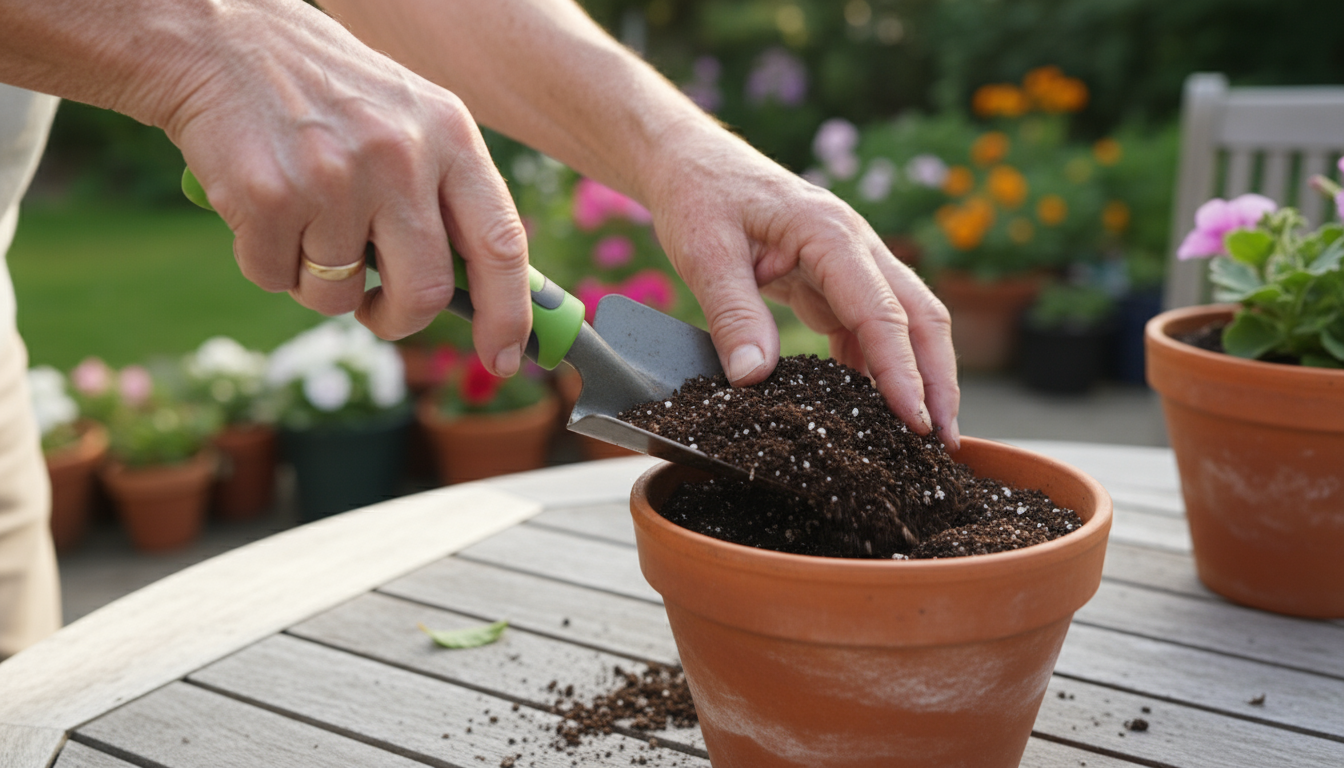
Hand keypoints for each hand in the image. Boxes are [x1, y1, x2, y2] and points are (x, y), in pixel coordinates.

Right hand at [158, 2, 530, 375]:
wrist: (217, 37)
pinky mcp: (270, 198)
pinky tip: (260, 204)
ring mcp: (335, 177)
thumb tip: (480, 290)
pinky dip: (265, 261)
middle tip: (375, 307)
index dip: (508, 314)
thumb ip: (445, 193)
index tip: (503, 358)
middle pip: (425, 292)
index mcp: (449, 133)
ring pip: (338, 295)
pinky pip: (275, 278)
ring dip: (316, 281)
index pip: (502, 244)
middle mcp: (401, 155)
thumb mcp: (408, 117)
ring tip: (301, 218)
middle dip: (397, 318)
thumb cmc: (322, 89)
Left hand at [647, 129, 960, 448]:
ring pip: (905, 322)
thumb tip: (754, 378)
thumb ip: (732, 313)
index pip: (882, 310)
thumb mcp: (704, 253)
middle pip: (919, 315)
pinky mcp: (834, 279)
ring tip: (919, 436)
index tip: (914, 420)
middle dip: (938, 379)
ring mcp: (849, 262)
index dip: (901, 370)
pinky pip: (868, 325)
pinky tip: (873, 407)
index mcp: (830, 232)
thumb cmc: (700, 196)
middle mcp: (855, 244)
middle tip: (944, 441)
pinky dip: (877, 366)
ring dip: (917, 375)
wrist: (692, 162)